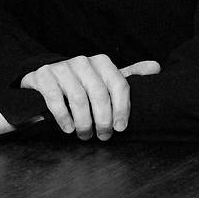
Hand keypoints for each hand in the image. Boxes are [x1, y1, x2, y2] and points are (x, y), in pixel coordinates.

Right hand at [20, 55, 159, 140]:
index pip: (118, 83)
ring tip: (84, 135)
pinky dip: (63, 116)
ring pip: (78, 97)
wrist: (46, 83)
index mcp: (101, 62)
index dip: (122, 108)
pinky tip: (68, 128)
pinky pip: (55, 97)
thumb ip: (130, 76)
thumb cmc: (82, 86)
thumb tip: (156, 68)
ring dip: (83, 122)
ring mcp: (61, 67)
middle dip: (102, 119)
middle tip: (103, 136)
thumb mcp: (106, 81)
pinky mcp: (42, 75)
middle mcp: (82, 61)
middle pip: (99, 92)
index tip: (120, 127)